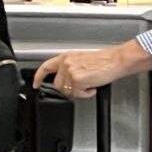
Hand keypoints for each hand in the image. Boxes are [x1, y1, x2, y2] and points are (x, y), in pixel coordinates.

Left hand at [33, 41, 151, 97]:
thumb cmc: (103, 61)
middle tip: (81, 86)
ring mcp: (70, 71)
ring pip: (68, 91)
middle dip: (68, 89)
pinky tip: (93, 86)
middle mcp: (66, 63)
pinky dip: (86, 93)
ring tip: (90, 84)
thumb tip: (65, 80)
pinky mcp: (77, 79)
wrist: (116, 60)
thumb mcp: (81, 61)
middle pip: (57, 84)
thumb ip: (69, 68)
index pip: (46, 67)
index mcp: (66, 57)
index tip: (35, 84)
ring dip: (79, 91)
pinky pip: (78, 94)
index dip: (38, 77)